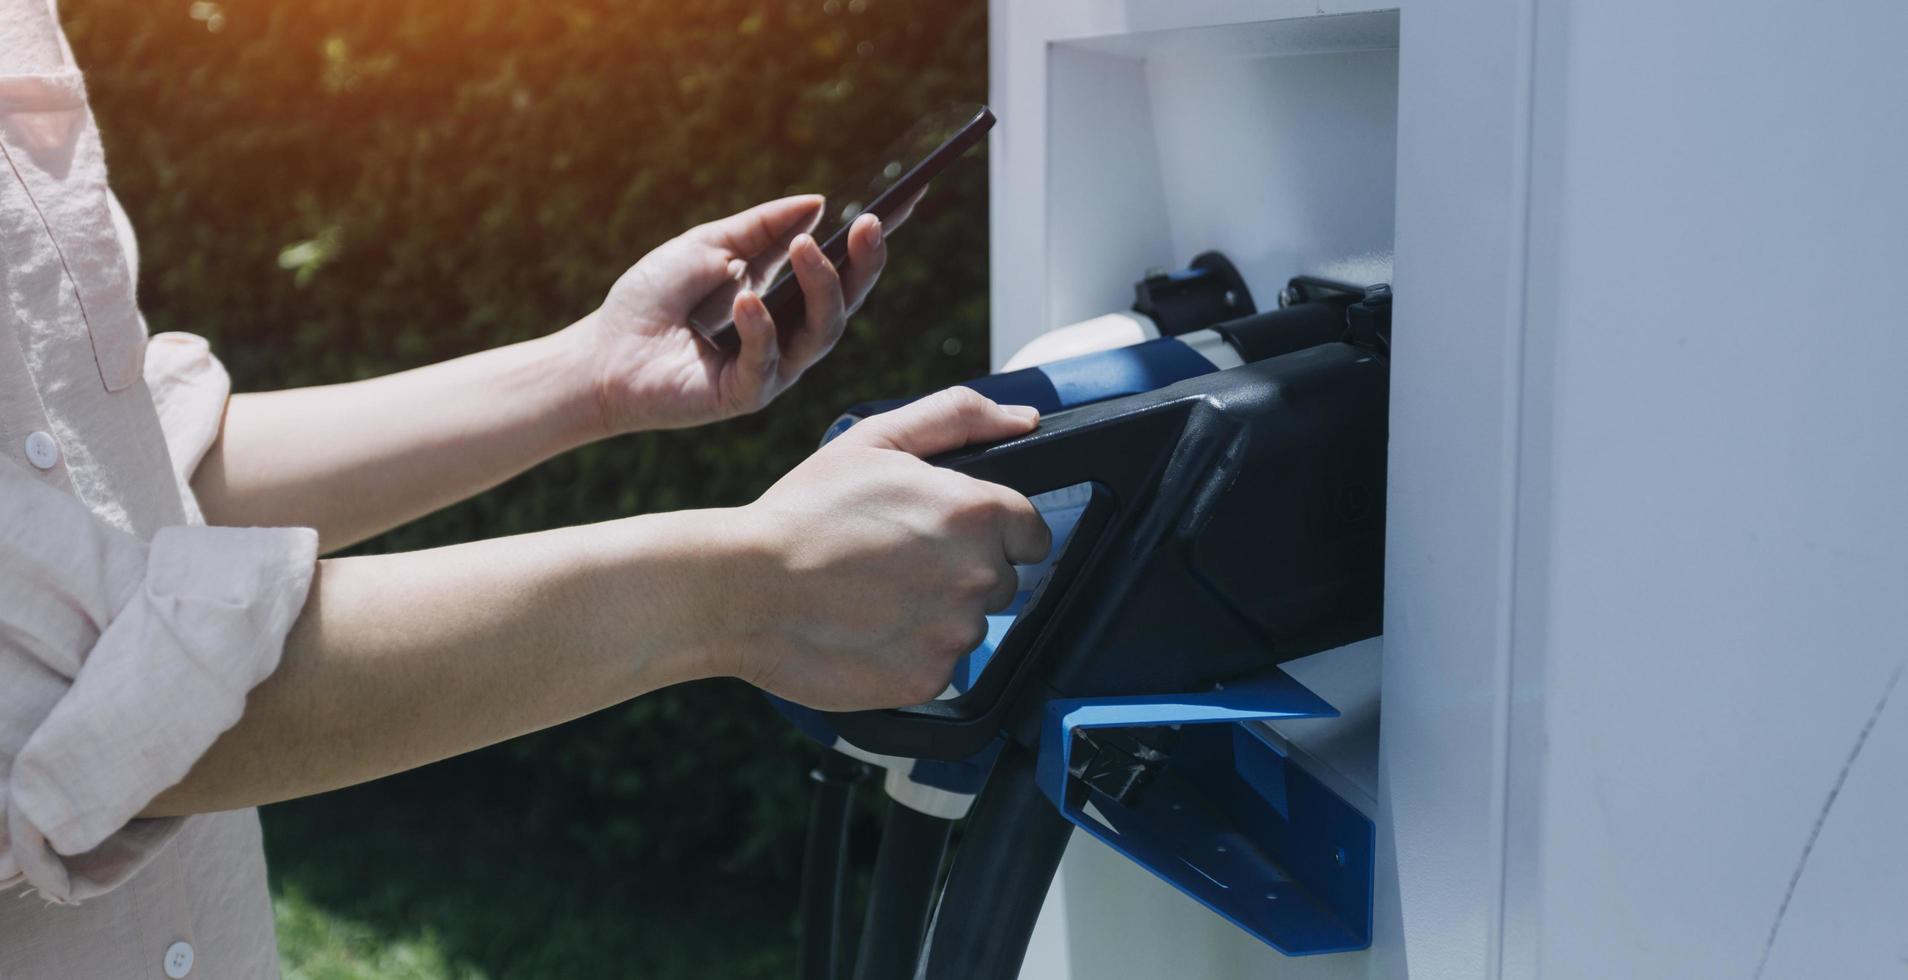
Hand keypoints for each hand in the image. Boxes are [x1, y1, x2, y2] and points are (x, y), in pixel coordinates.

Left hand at [568, 194, 909, 433]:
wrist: (602, 353)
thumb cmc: (651, 299)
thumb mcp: (708, 244)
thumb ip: (763, 227)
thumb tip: (819, 202)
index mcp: (783, 297)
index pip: (840, 267)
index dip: (873, 240)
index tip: (906, 200)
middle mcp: (788, 334)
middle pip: (845, 303)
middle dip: (863, 264)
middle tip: (871, 224)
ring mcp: (772, 368)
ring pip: (821, 333)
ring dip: (820, 287)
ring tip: (806, 248)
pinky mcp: (746, 394)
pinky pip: (768, 361)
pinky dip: (759, 327)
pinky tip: (746, 299)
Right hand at [724, 388, 1051, 710]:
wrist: (743, 588)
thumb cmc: (805, 513)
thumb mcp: (877, 439)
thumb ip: (959, 417)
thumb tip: (1024, 419)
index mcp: (977, 511)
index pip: (1029, 532)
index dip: (990, 531)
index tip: (947, 535)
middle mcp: (979, 574)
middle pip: (1002, 580)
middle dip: (960, 571)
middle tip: (895, 562)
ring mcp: (956, 632)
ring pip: (969, 625)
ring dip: (935, 614)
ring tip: (873, 596)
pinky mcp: (930, 678)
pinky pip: (939, 665)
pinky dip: (910, 653)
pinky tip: (867, 629)